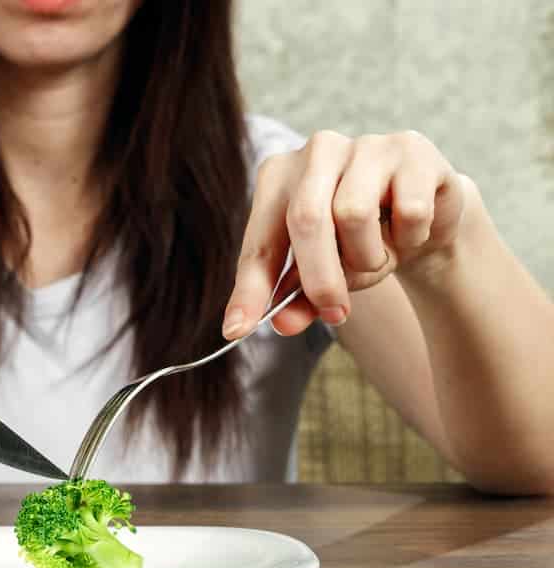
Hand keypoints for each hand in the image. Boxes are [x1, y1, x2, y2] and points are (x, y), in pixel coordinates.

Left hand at [223, 130, 468, 338]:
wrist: (422, 215)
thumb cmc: (357, 240)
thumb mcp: (321, 272)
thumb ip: (297, 298)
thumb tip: (283, 324)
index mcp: (278, 176)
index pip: (259, 242)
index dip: (250, 290)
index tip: (237, 330)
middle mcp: (316, 151)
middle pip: (307, 219)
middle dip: (319, 278)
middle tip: (334, 312)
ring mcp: (365, 144)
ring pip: (355, 214)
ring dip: (369, 256)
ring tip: (377, 255)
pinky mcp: (412, 149)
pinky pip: (408, 210)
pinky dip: (410, 238)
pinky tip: (409, 231)